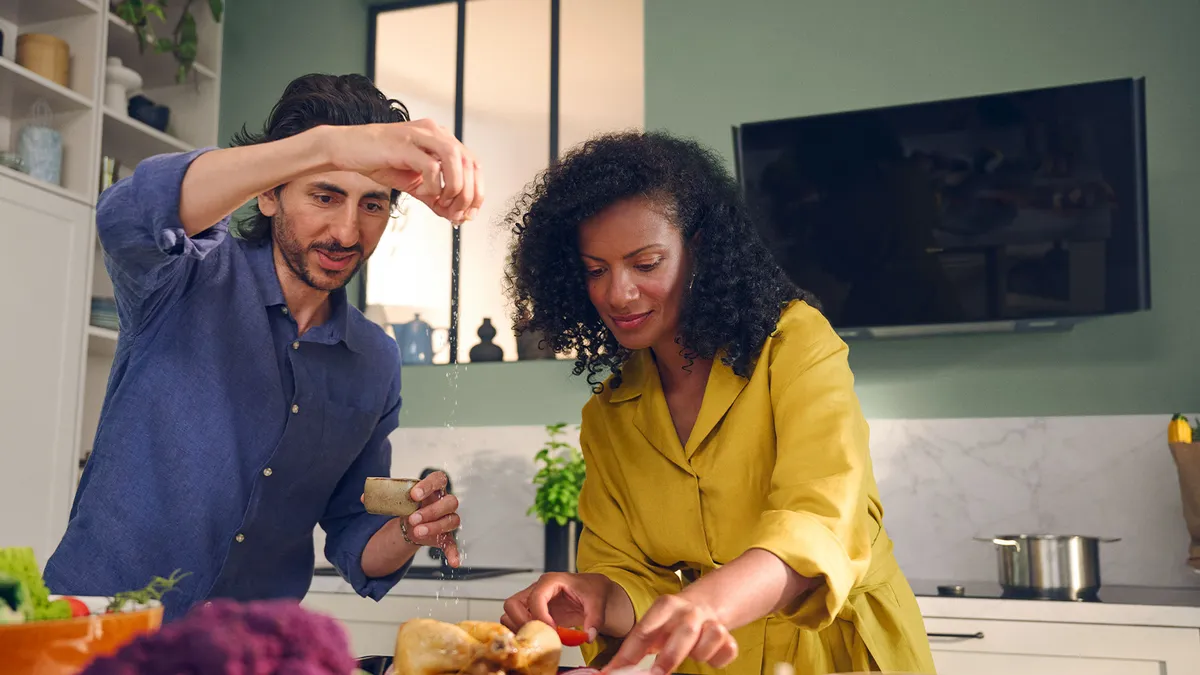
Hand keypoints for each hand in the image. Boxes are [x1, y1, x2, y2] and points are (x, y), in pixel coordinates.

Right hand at [320, 119, 484, 222]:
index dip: (476, 190)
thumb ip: (435, 197)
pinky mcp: (406, 144)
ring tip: (443, 203)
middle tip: (456, 213)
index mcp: (440, 138)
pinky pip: (431, 167)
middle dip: (468, 194)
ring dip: (455, 188)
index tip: (470, 212)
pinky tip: (424, 194)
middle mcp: (434, 132)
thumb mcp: (414, 183)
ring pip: (456, 161)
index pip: (473, 163)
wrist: (347, 149)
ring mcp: (420, 136)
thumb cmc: (378, 160)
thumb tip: (454, 216)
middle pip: (469, 163)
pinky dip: (434, 186)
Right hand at [500, 572, 609, 640]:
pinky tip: (537, 639)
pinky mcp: (532, 613)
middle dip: (522, 623)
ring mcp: (532, 601)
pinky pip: (516, 622)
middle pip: (512, 604)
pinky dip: (521, 632)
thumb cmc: (592, 591)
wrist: (593, 593)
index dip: (541, 617)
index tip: (552, 630)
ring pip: (509, 614)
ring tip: (537, 638)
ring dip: (519, 629)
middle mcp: (536, 589)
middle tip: (538, 636)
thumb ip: (595, 618)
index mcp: (551, 581)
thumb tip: (589, 635)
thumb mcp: (598, 602)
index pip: (535, 598)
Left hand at [601, 594, 736, 674]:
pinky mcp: (728, 636)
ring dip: (700, 653)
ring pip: (710, 638)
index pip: (643, 631)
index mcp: (664, 607)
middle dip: (670, 656)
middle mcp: (689, 611)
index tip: (614, 672)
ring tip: (692, 653)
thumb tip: (611, 671)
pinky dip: (718, 658)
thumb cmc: (671, 624)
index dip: (628, 655)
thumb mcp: (652, 629)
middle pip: (684, 631)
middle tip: (657, 674)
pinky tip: (710, 654)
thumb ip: (634, 649)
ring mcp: (710, 621)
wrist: (705, 605)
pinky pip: (727, 650)